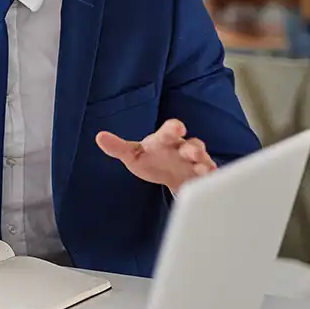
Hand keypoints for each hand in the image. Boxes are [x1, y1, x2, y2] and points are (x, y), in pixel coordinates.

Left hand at [95, 119, 216, 192]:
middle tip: (193, 151)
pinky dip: (210, 178)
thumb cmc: (151, 159)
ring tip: (204, 169)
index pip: (169, 131)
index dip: (174, 128)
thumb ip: (118, 147)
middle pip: (191, 145)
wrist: (169, 175)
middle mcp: (183, 149)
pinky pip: (209, 176)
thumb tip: (99, 137)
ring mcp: (194, 163)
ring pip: (203, 160)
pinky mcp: (201, 177)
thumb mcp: (133, 154)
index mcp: (165, 140)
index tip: (177, 127)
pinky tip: (209, 182)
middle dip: (193, 148)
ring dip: (204, 163)